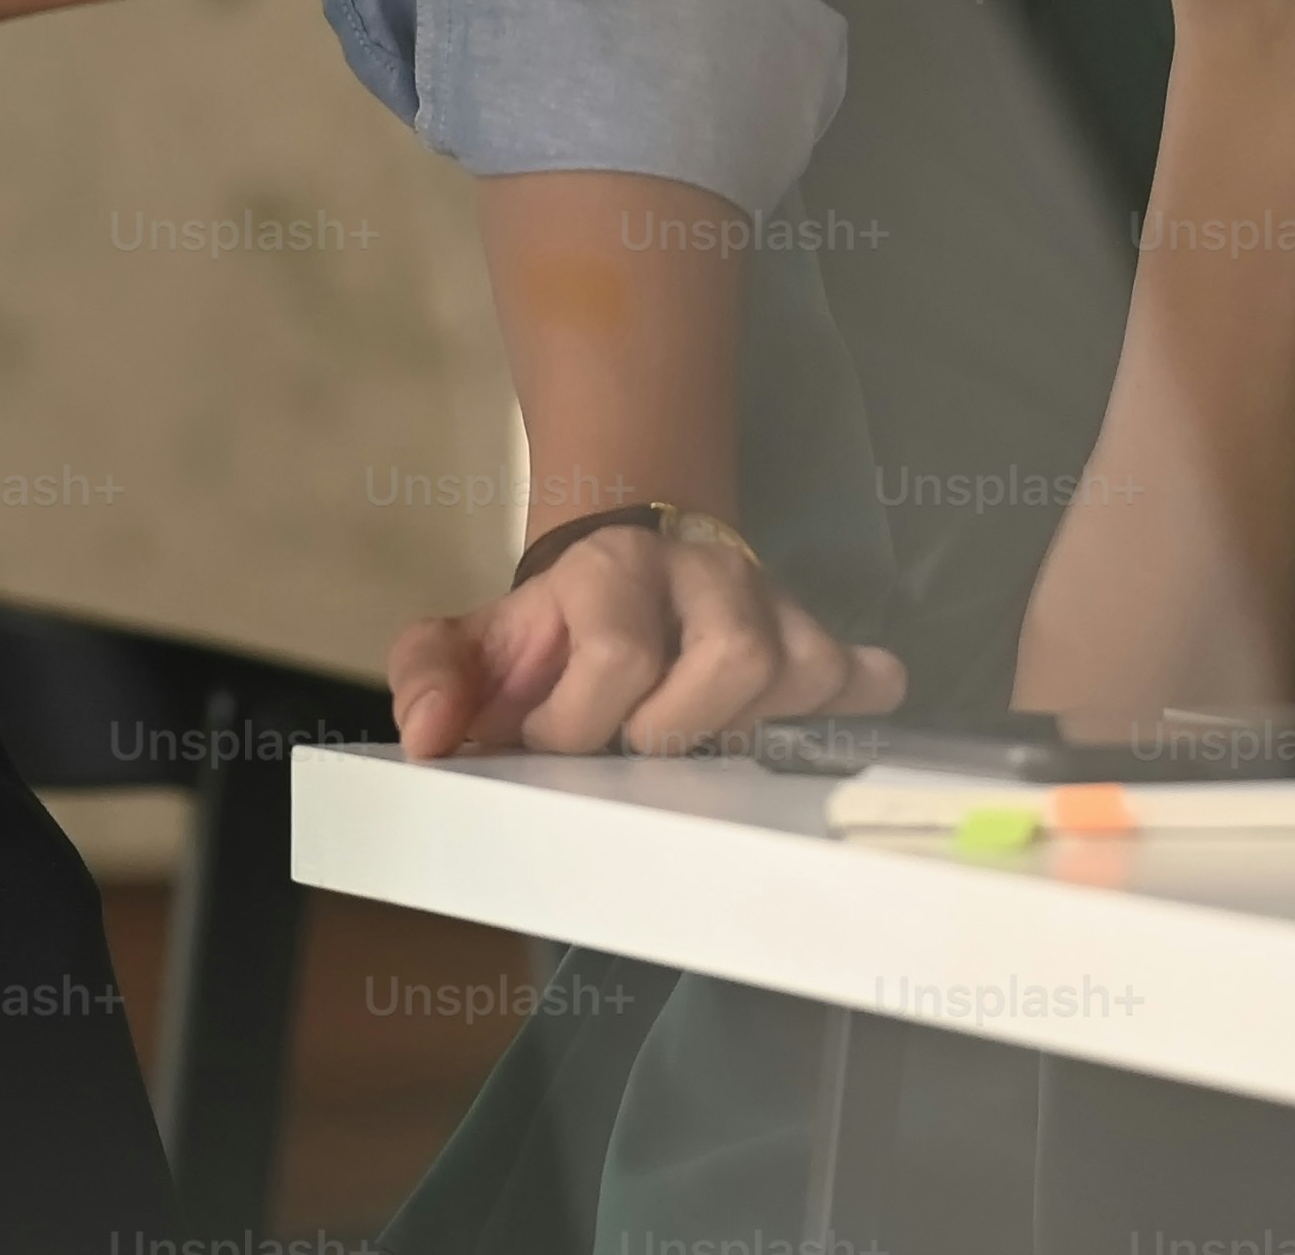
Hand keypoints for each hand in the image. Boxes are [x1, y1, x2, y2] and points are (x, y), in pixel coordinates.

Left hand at [388, 513, 903, 758]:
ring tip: (696, 735)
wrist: (624, 555)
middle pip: (735, 658)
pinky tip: (812, 727)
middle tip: (635, 738)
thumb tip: (431, 739)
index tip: (553, 737)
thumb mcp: (475, 640)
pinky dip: (853, 701)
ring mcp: (771, 602)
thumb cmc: (550, 624)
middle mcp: (707, 572)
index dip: (578, 724)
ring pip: (806, 668)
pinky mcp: (816, 636)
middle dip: (675, 728)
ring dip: (747, 725)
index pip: (620, 657)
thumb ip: (433, 678)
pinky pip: (863, 674)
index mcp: (613, 570)